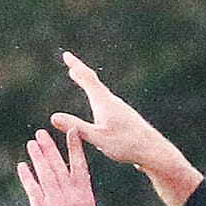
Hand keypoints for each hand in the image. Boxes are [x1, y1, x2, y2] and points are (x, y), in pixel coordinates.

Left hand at [17, 123, 94, 205]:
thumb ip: (77, 193)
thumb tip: (66, 174)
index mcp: (85, 197)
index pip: (80, 166)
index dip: (75, 147)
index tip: (71, 130)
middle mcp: (71, 198)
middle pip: (59, 166)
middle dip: (49, 148)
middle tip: (41, 134)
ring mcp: (56, 205)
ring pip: (45, 174)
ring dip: (37, 157)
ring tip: (31, 144)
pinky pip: (33, 189)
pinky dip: (27, 176)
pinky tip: (22, 166)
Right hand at [51, 53, 198, 197]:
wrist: (153, 150)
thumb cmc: (126, 145)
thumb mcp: (97, 137)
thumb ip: (76, 127)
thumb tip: (53, 117)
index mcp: (103, 102)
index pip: (87, 78)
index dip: (76, 66)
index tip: (66, 55)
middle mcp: (112, 101)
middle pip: (93, 82)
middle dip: (80, 73)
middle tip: (70, 64)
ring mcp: (120, 109)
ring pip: (100, 92)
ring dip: (88, 83)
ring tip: (80, 79)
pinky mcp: (125, 118)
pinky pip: (106, 102)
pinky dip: (96, 96)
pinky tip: (98, 105)